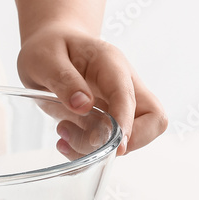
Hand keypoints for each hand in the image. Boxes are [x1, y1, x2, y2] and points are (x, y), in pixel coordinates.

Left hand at [16, 23, 167, 156]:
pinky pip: (110, 146)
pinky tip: (64, 142)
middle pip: (153, 119)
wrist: (50, 46)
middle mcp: (123, 85)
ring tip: (62, 131)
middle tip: (88, 141)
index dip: (125, 123)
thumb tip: (83, 106)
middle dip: (127, 142)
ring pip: (131, 138)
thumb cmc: (49, 47)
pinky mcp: (108, 120)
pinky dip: (88, 153)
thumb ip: (63, 79)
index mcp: (110, 64)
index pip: (129, 96)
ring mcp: (119, 104)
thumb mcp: (45, 58)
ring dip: (97, 148)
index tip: (115, 146)